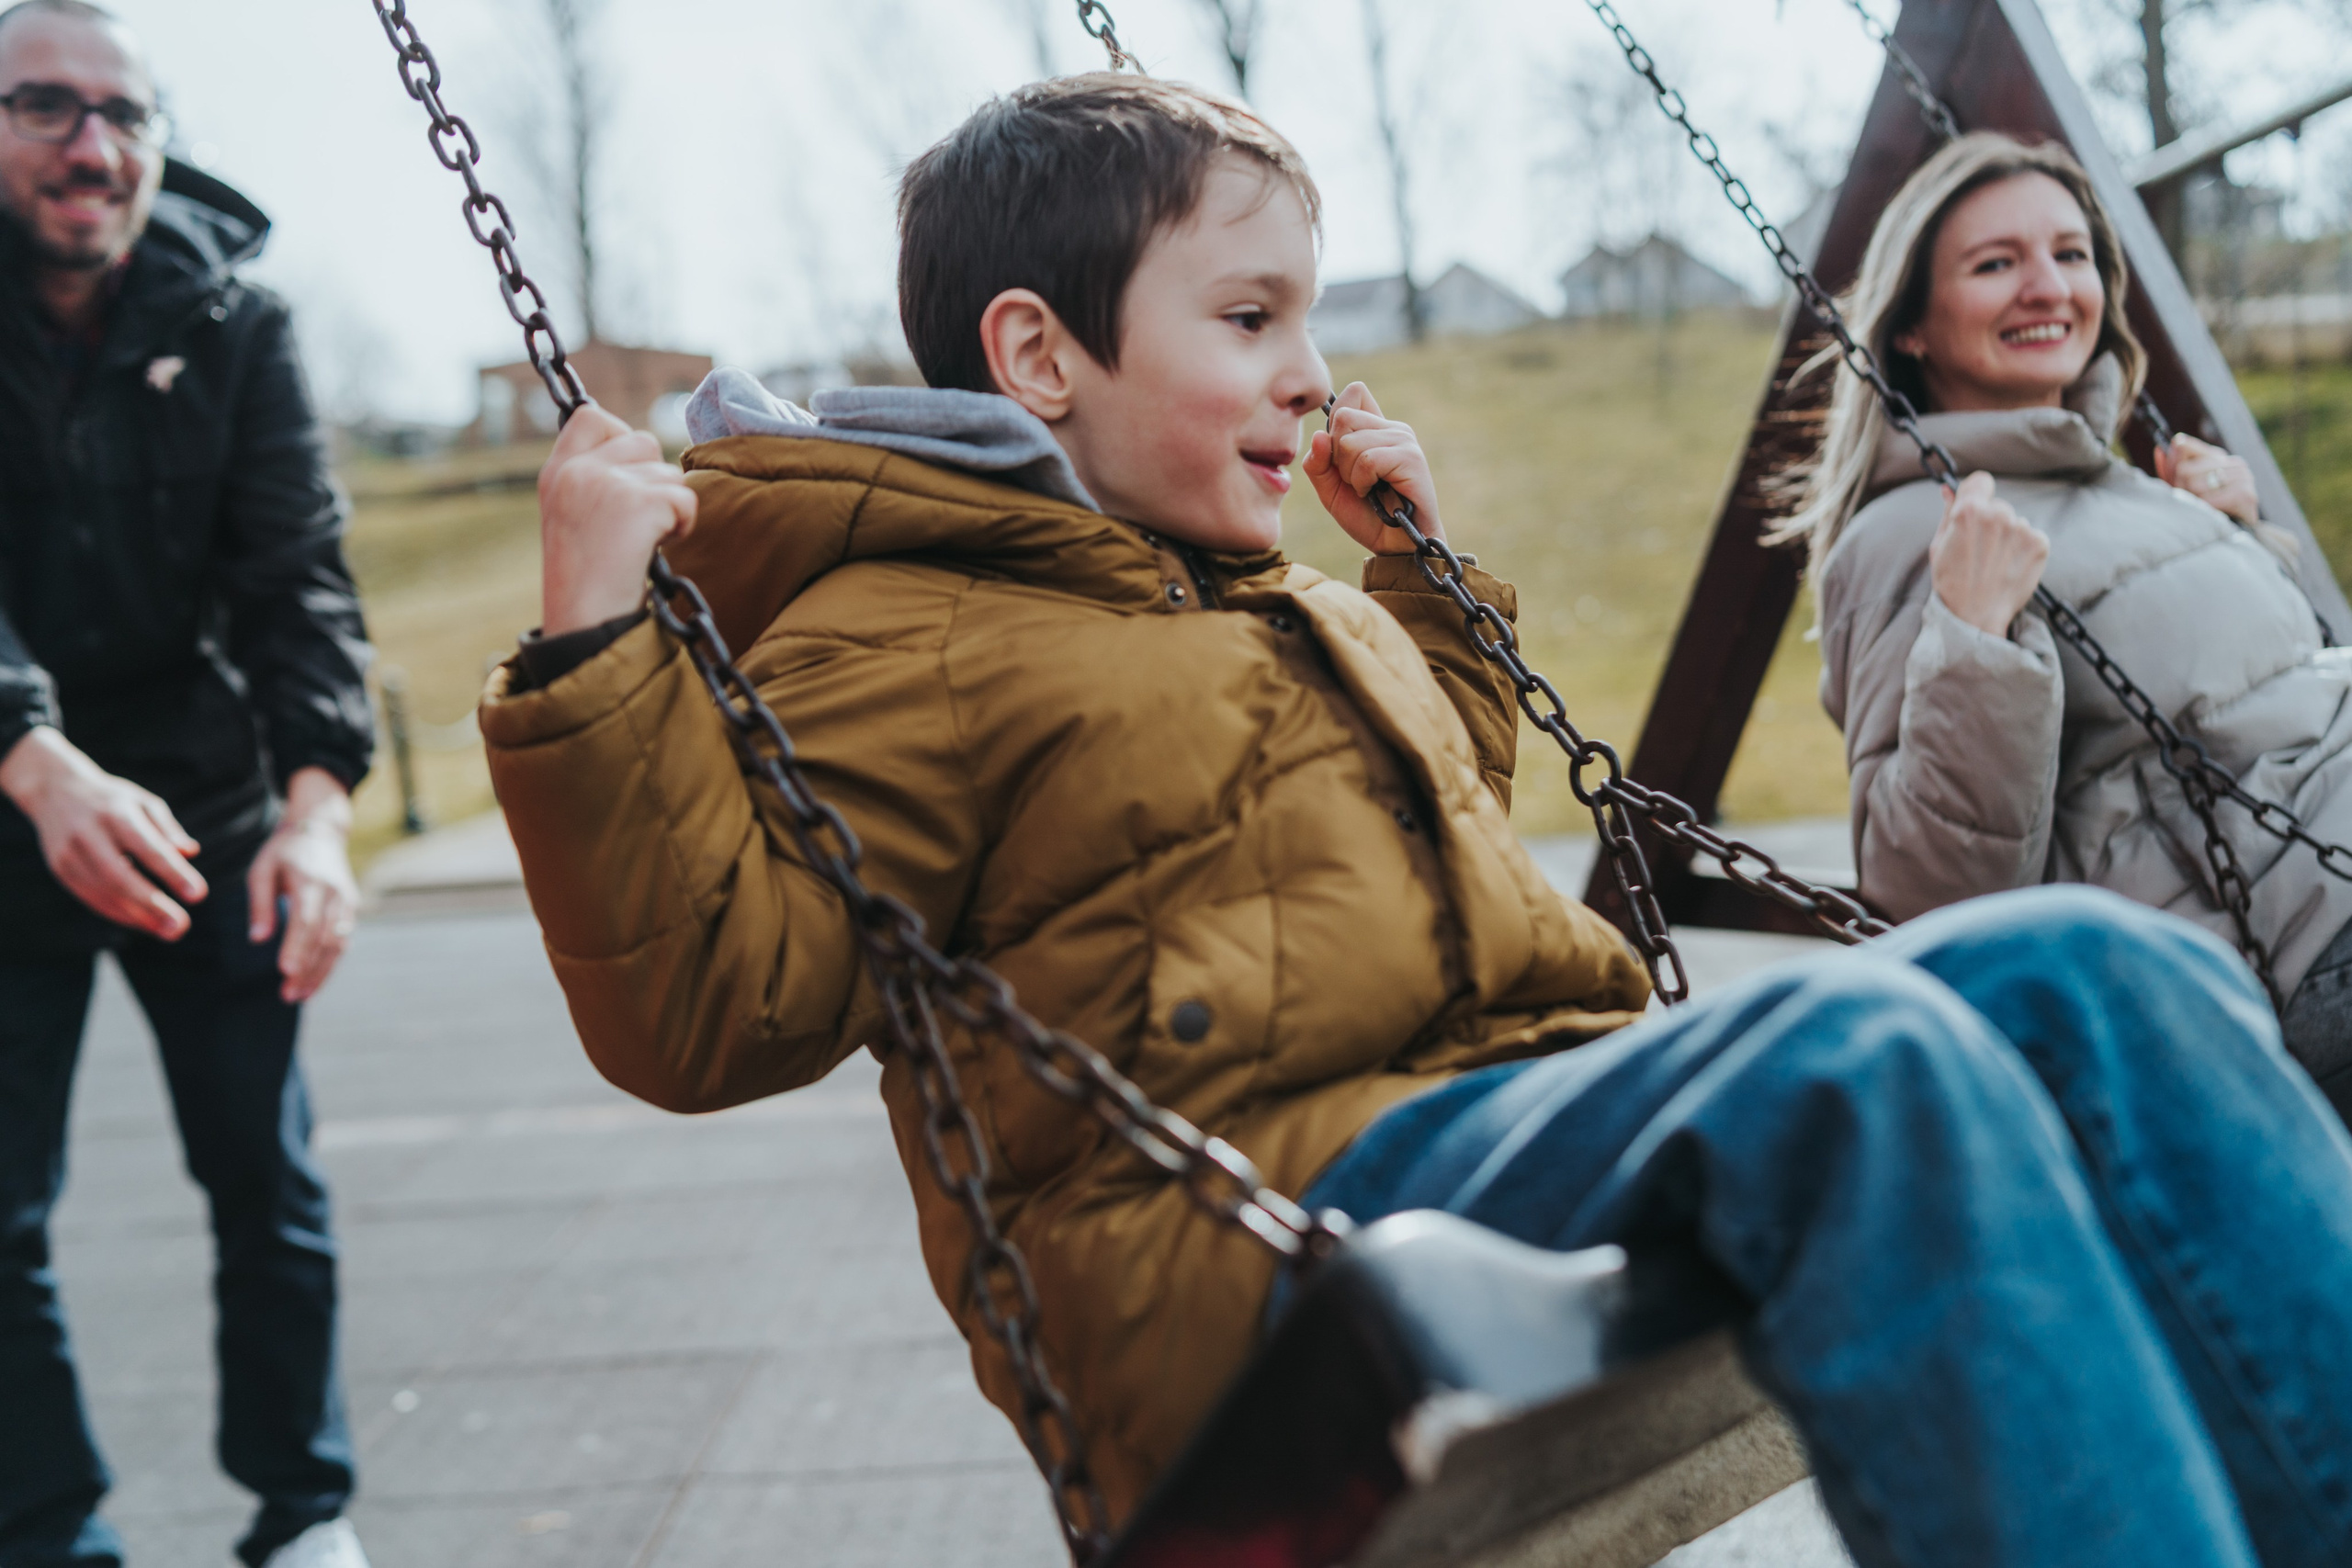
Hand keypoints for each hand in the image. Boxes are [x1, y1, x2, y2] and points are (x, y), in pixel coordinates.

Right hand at [0, 726, 205, 938]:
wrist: (55, 791)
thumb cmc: (113, 800)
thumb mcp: (144, 802)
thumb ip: (167, 829)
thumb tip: (190, 853)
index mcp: (116, 813)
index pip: (148, 847)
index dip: (172, 873)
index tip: (199, 895)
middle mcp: (88, 833)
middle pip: (120, 876)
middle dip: (152, 905)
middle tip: (181, 927)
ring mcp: (69, 853)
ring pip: (103, 892)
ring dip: (137, 917)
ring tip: (168, 931)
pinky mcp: (59, 868)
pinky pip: (90, 898)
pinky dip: (118, 913)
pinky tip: (143, 922)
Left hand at [245, 767, 356, 1002]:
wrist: (321, 831)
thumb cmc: (284, 852)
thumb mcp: (263, 870)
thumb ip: (260, 904)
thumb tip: (258, 939)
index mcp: (311, 882)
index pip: (306, 920)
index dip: (297, 947)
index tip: (285, 971)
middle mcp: (335, 894)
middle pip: (325, 938)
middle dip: (308, 969)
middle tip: (288, 995)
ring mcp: (346, 902)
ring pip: (338, 944)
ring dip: (320, 973)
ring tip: (299, 995)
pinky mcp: (350, 909)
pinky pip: (342, 941)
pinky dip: (329, 963)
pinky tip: (313, 981)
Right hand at [538, 404, 698, 634]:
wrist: (584, 624)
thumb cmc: (587, 580)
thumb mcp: (574, 517)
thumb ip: (597, 479)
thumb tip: (644, 448)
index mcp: (556, 472)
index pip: (591, 416)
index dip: (621, 438)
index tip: (627, 476)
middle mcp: (576, 470)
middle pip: (645, 440)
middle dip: (655, 478)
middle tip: (638, 522)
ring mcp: (605, 483)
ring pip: (671, 471)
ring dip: (670, 506)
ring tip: (641, 541)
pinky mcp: (636, 503)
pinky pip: (686, 498)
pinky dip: (683, 525)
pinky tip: (655, 548)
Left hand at [1304, 382, 1445, 554]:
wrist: (1395, 547)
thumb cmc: (1367, 517)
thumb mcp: (1330, 490)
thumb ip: (1317, 463)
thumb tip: (1320, 435)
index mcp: (1375, 428)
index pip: (1354, 393)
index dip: (1335, 422)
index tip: (1339, 457)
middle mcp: (1392, 428)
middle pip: (1343, 416)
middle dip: (1337, 456)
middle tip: (1355, 480)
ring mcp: (1404, 441)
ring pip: (1351, 441)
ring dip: (1349, 475)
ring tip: (1367, 490)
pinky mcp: (1411, 459)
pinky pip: (1368, 460)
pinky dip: (1362, 482)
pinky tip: (1374, 494)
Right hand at [1930, 471, 2049, 637]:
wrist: (1976, 616)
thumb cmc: (1952, 583)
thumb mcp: (1938, 546)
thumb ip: (1947, 513)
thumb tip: (1948, 489)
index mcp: (1968, 511)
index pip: (1981, 481)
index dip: (1977, 492)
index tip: (1976, 505)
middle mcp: (1997, 515)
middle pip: (1998, 505)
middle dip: (1990, 522)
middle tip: (1981, 550)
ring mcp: (2021, 529)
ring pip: (2015, 522)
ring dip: (2008, 537)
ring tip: (1995, 564)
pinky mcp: (2039, 543)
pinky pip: (2032, 536)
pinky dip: (2023, 549)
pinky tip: (2010, 567)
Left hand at [2155, 434, 2259, 526]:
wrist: (2237, 535)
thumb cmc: (2206, 510)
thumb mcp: (2183, 489)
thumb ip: (2171, 470)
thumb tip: (2160, 450)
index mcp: (2217, 456)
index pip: (2182, 446)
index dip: (2171, 467)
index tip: (2175, 481)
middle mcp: (2233, 462)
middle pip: (2184, 470)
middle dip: (2181, 489)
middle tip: (2193, 501)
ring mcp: (2243, 476)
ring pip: (2195, 485)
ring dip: (2194, 502)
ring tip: (2204, 508)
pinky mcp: (2245, 494)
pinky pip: (2208, 500)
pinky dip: (2204, 510)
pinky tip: (2213, 514)